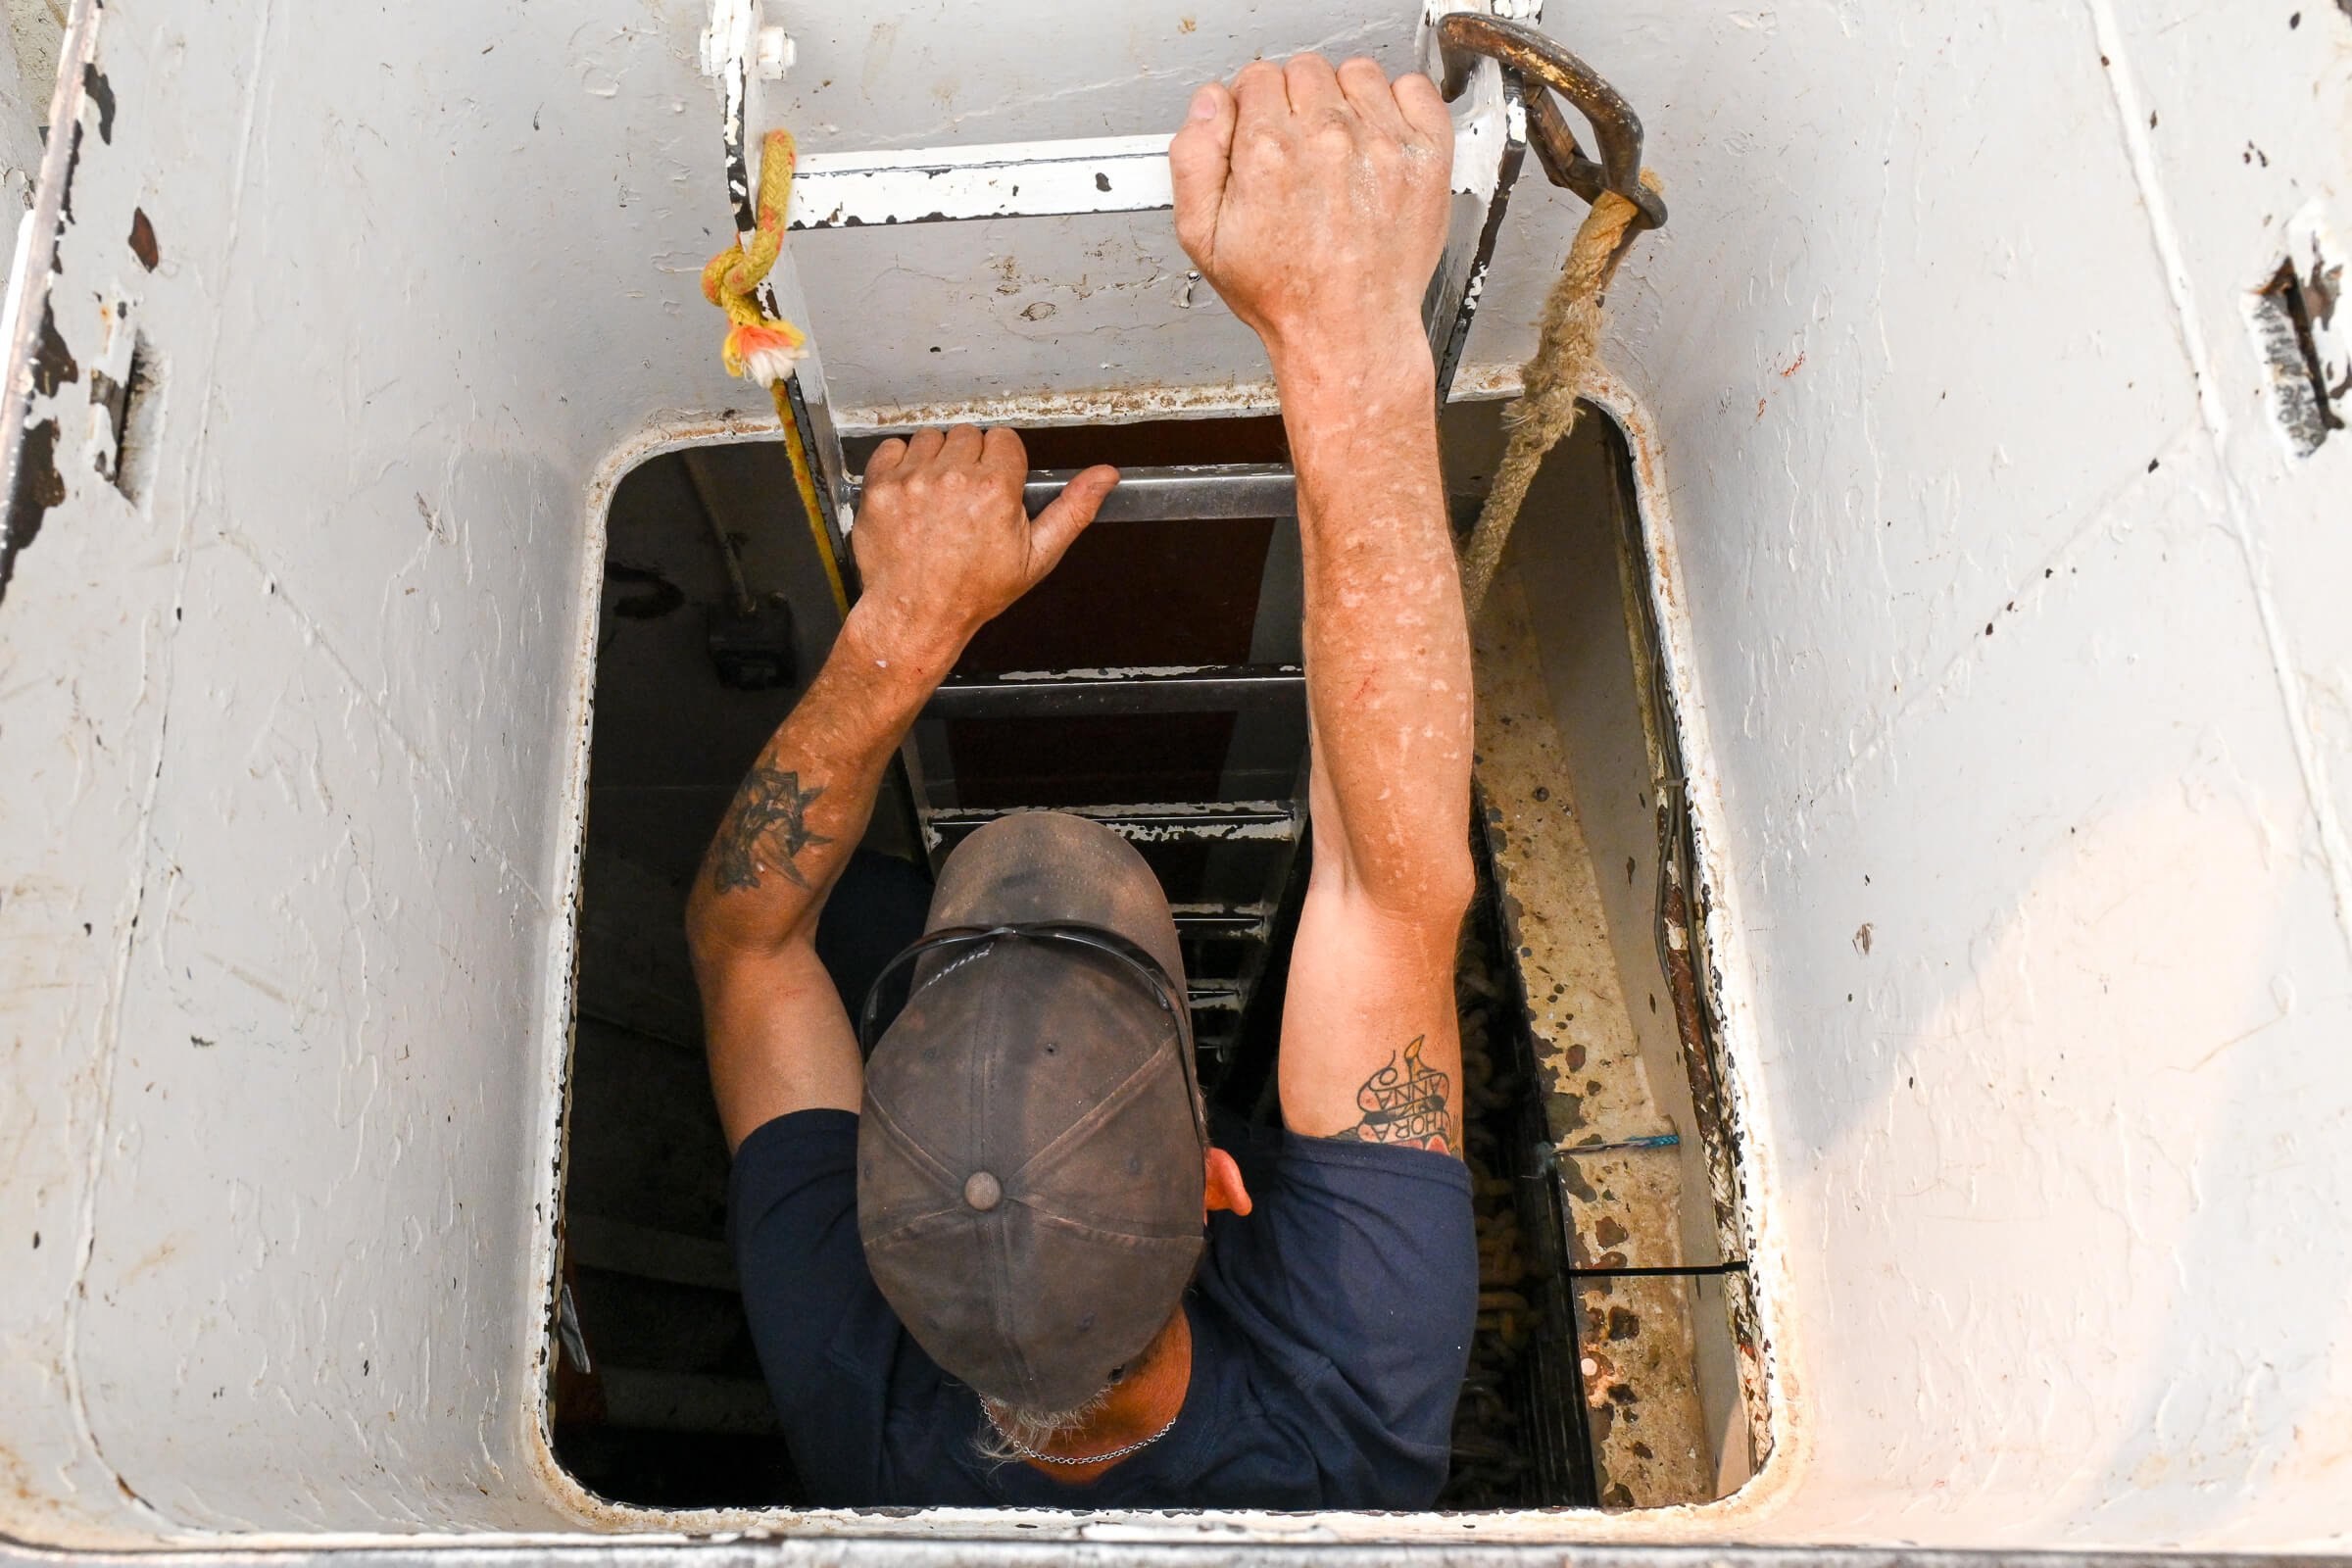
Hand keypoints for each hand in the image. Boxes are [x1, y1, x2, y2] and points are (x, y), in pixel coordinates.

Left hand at [848, 425, 1116, 667]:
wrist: (917, 616)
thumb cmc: (974, 592)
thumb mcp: (1037, 557)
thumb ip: (1073, 509)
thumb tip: (1105, 475)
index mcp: (995, 489)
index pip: (1004, 439)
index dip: (1003, 464)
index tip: (996, 486)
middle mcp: (953, 477)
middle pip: (969, 435)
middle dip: (971, 460)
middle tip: (966, 498)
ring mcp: (912, 480)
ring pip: (931, 437)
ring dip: (936, 460)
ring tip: (938, 497)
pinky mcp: (880, 486)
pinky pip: (892, 448)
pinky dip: (900, 464)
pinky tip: (911, 494)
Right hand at [1169, 54, 1452, 378]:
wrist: (1347, 332)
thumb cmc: (1284, 295)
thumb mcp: (1202, 238)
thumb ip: (1193, 158)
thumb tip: (1208, 103)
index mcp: (1268, 152)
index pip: (1258, 77)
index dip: (1255, 105)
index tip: (1262, 132)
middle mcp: (1326, 139)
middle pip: (1305, 70)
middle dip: (1295, 102)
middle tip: (1299, 150)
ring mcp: (1381, 143)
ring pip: (1356, 73)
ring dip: (1344, 99)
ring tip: (1339, 148)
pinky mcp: (1425, 154)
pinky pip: (1415, 88)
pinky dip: (1399, 103)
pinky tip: (1379, 141)